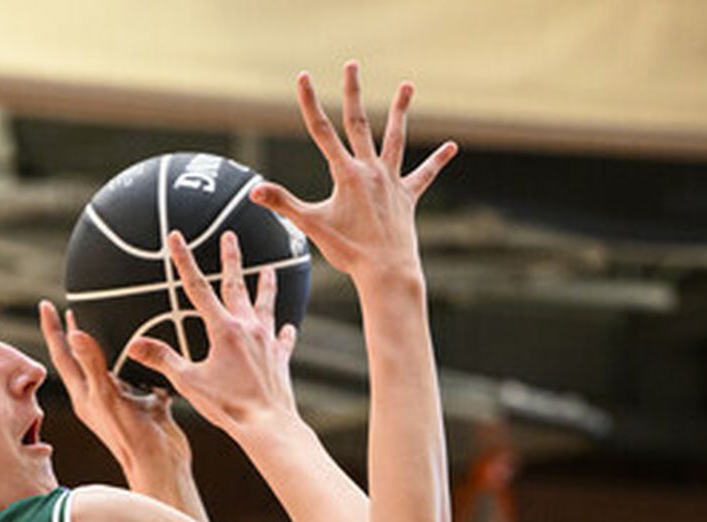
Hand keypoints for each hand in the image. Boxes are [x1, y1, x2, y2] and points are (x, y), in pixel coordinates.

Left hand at [38, 298, 193, 498]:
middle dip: (76, 334)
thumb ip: (92, 364)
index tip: (45, 304)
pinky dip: (142, 362)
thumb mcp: (107, 397)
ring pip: (113, 367)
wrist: (162, 465)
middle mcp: (100, 397)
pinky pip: (141, 377)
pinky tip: (150, 348)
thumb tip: (74, 334)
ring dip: (110, 346)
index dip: (53, 329)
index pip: (62, 356)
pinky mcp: (145, 404)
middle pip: (83, 360)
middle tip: (72, 308)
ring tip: (108, 322)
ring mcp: (123, 402)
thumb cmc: (131, 438)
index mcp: (84, 395)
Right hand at [126, 230, 299, 435]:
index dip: (184, 260)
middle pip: (236, 285)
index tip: (176, 237)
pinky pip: (283, 340)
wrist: (268, 424)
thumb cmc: (228, 406)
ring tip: (269, 269)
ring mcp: (267, 340)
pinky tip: (287, 327)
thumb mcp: (189, 382)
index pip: (198, 287)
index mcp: (223, 329)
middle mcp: (247, 327)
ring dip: (266, 285)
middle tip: (231, 235)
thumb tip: (135, 344)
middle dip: (231, 258)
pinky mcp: (280, 358)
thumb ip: (163, 359)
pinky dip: (284, 332)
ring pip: (266, 304)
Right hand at [252, 62, 455, 283]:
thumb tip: (254, 192)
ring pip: (396, 138)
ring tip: (407, 86)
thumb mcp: (312, 226)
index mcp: (346, 174)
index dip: (310, 103)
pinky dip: (437, 161)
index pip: (322, 131)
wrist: (385, 272)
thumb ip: (283, 204)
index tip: (304, 77)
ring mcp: (391, 181)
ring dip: (400, 111)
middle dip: (352, 92)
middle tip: (352, 65)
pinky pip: (424, 175)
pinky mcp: (407, 196)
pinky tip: (452, 147)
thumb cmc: (349, 252)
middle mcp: (371, 170)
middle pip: (358, 123)